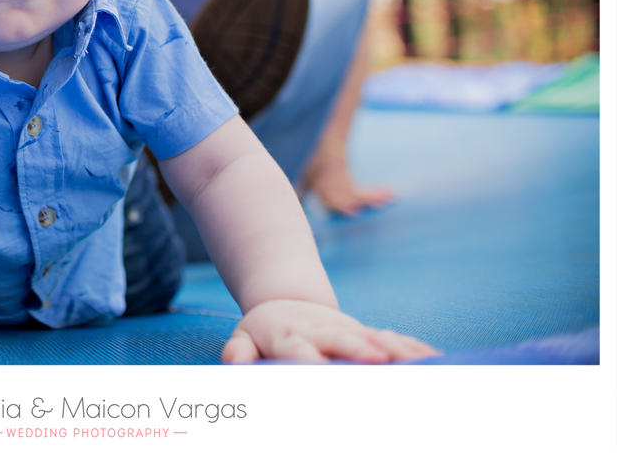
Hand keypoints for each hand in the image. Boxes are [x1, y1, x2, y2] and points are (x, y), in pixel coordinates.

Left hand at [222, 299, 438, 363]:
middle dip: (359, 351)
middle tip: (378, 361)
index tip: (318, 370)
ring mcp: (348, 331)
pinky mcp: (367, 335)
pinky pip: (395, 341)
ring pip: (375, 339)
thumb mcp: (243, 338)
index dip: (307, 359)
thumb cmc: (263, 332)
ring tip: (421, 362)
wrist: (286, 301)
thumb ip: (239, 351)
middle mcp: (322, 332)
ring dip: (397, 350)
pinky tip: (437, 360)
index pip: (297, 350)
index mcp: (288, 336)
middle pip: (342, 341)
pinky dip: (414, 350)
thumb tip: (234, 362)